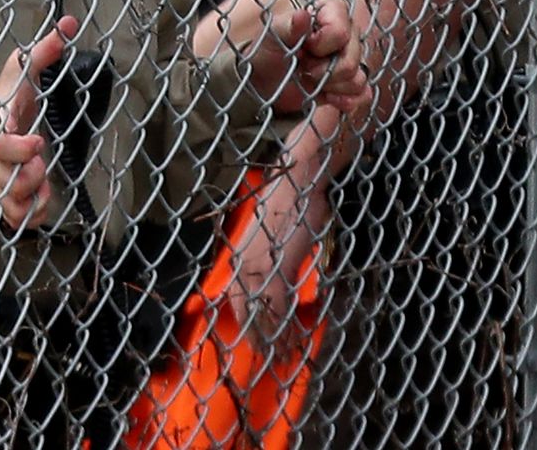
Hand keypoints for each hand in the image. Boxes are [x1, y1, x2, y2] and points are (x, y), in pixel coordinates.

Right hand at [0, 15, 78, 229]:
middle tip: (43, 167)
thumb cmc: (8, 95)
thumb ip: (44, 50)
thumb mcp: (22, 70)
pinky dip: (27, 217)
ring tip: (46, 191)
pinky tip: (44, 207)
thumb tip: (69, 23)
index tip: (39, 142)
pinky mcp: (6, 191)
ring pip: (5, 200)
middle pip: (0, 177)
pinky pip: (12, 215)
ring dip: (26, 200)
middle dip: (23, 177)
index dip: (17, 147)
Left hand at [225, 165, 332, 350]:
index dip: (246, 321)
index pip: (237, 299)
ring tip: (286, 355)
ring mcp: (260, 269)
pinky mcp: (278, 271)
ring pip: (264, 315)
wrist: (299, 181)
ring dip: (275, 338)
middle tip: (267, 356)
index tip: (254, 338)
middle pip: (246, 312)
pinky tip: (295, 340)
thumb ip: (272, 254)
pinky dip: (288, 328)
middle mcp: (243, 265)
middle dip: (257, 337)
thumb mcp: (273, 231)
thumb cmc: (292, 200)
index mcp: (241, 256)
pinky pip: (280, 310)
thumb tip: (279, 267)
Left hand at [249, 0, 370, 115]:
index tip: (304, 49)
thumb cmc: (268, 51)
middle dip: (324, 71)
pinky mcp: (352, 83)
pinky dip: (344, 100)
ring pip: (358, 79)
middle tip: (305, 68)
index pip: (341, 32)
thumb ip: (288, 25)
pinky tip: (328, 97)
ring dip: (331, 86)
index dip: (322, 46)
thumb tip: (303, 15)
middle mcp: (348, 33)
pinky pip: (363, 95)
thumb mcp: (272, 36)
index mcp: (331, 13)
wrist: (264, 80)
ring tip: (312, 80)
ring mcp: (352, 58)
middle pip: (352, 60)